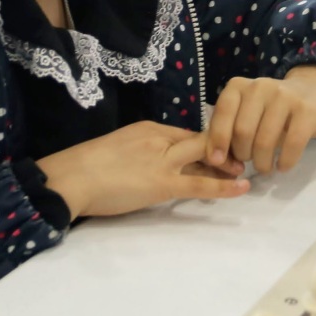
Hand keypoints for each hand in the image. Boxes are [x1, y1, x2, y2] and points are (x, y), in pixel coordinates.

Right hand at [38, 121, 249, 218]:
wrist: (71, 178)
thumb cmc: (86, 168)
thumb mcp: (119, 149)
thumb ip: (142, 153)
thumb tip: (155, 166)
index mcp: (148, 128)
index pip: (187, 133)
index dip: (207, 144)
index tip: (221, 151)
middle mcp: (159, 138)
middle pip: (202, 139)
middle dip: (224, 148)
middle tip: (240, 157)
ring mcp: (162, 159)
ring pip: (206, 155)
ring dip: (228, 164)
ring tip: (245, 171)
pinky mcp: (162, 183)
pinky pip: (200, 183)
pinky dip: (224, 186)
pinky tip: (242, 187)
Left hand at [206, 66, 315, 174]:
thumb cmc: (274, 108)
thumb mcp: (248, 111)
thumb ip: (230, 129)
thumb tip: (216, 159)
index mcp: (239, 86)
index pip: (222, 113)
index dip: (217, 140)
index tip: (217, 161)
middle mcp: (260, 87)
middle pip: (242, 131)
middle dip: (243, 155)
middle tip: (249, 162)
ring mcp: (285, 97)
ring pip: (264, 141)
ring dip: (262, 163)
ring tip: (265, 168)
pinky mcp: (307, 111)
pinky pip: (292, 144)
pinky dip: (285, 161)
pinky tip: (283, 166)